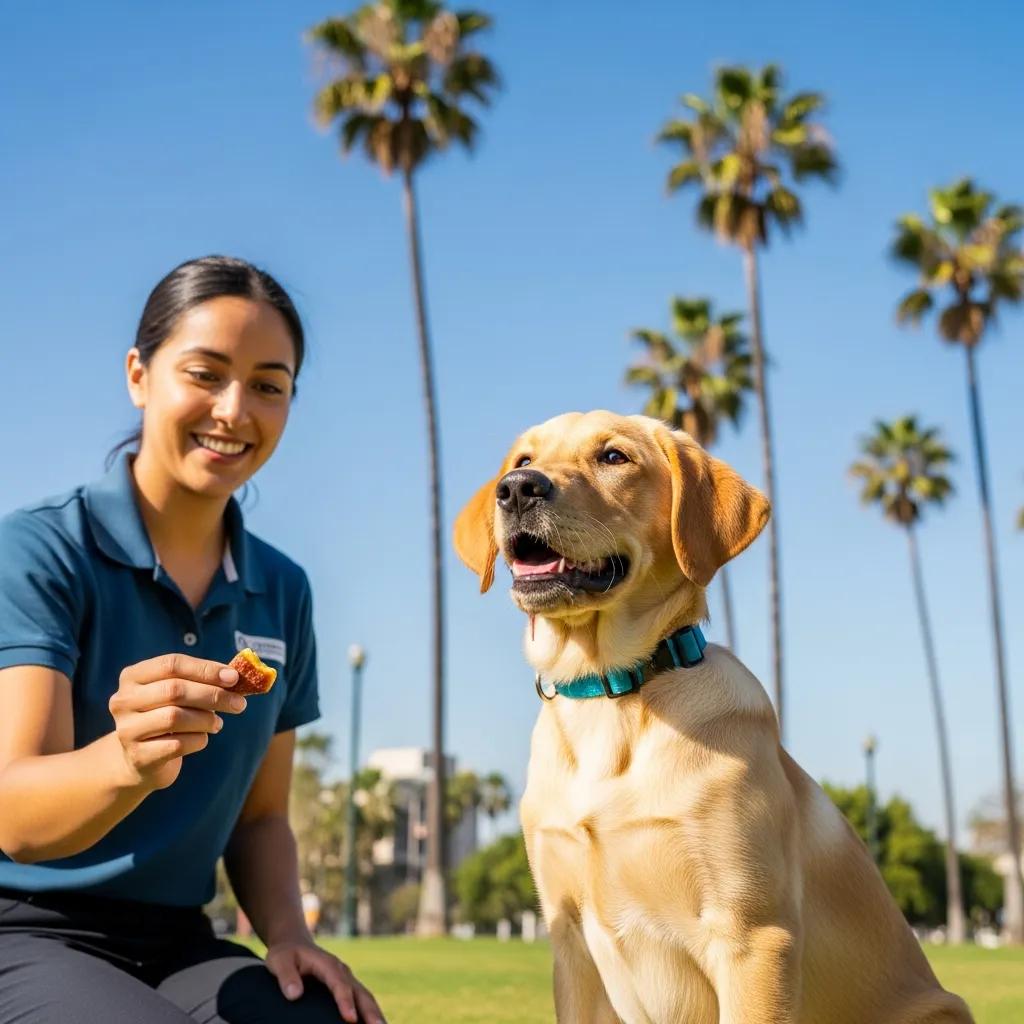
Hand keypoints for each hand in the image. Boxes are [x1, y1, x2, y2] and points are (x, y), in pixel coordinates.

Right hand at [108, 653, 246, 790]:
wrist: (139, 760)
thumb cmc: (166, 716)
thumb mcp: (177, 693)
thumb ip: (201, 680)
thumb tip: (235, 675)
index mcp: (133, 676)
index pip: (172, 664)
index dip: (206, 669)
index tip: (234, 678)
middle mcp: (123, 700)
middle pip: (174, 690)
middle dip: (213, 696)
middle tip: (239, 703)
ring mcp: (127, 729)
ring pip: (175, 717)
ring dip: (206, 719)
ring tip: (217, 723)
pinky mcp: (138, 756)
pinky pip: (177, 744)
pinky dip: (198, 740)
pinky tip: (202, 738)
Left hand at [265, 938, 385, 1023]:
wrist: (295, 943)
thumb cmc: (286, 954)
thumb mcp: (279, 960)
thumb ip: (287, 976)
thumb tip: (294, 994)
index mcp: (328, 964)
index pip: (339, 984)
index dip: (346, 1001)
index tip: (350, 1018)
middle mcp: (342, 971)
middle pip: (360, 991)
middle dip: (370, 1010)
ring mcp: (346, 979)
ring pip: (365, 996)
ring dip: (375, 1013)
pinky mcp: (346, 986)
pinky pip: (361, 1000)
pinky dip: (370, 1012)